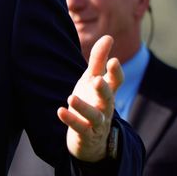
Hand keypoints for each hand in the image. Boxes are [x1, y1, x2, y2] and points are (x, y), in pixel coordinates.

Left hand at [57, 35, 123, 161]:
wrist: (90, 138)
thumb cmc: (92, 101)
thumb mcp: (92, 79)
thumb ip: (99, 60)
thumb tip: (109, 37)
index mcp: (108, 92)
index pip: (116, 81)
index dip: (115, 72)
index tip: (114, 60)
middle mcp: (105, 107)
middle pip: (108, 98)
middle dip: (104, 89)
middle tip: (98, 80)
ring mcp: (96, 122)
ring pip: (95, 116)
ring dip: (84, 108)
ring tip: (71, 97)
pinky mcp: (85, 134)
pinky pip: (79, 128)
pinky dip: (71, 120)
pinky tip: (60, 111)